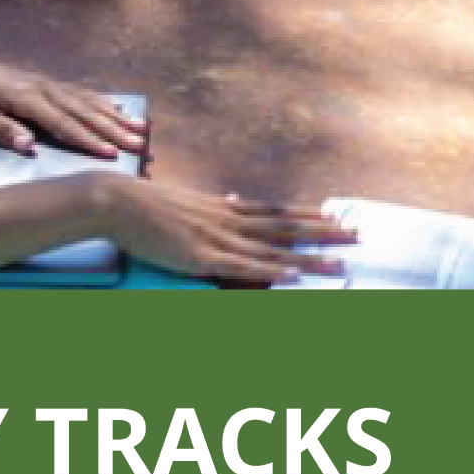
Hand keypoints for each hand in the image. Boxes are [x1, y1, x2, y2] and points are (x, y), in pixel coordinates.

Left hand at [0, 43, 149, 158]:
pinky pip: (79, 92)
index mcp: (26, 98)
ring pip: (86, 101)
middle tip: (140, 143)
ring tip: (139, 127)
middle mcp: (42, 88)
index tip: (111, 154)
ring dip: (114, 116)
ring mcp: (45, 83)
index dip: (88, 140)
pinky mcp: (44, 83)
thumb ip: (3, 129)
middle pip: (83, 111)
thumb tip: (30, 145)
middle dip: (113, 129)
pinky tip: (115, 107)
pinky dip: (100, 101)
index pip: (63, 123)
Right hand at [104, 180, 355, 283]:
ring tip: (340, 263)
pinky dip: (268, 271)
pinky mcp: (200, 257)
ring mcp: (216, 239)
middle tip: (356, 235)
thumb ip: (213, 204)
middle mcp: (228, 220)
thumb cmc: (146, 203)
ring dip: (309, 258)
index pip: (275, 210)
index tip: (334, 215)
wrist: (117, 201)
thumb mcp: (187, 200)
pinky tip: (290, 275)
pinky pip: (241, 267)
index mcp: (224, 207)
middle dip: (323, 233)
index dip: (307, 214)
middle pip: (285, 227)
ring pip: (273, 250)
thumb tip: (232, 198)